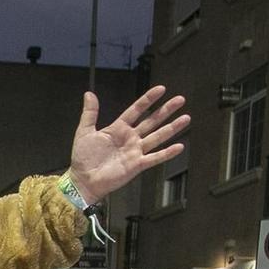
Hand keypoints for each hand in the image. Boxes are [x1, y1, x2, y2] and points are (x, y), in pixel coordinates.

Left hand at [68, 85, 190, 204]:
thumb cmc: (83, 158)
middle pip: (152, 121)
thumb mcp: (84, 132)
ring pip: (157, 137)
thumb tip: (89, 93)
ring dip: (172, 128)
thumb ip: (90, 113)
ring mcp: (135, 151)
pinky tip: (179, 146)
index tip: (161, 89)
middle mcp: (130, 138)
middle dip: (166, 110)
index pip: (137, 110)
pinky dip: (167, 153)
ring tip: (186, 118)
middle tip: (180, 100)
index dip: (148, 99)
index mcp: (118, 128)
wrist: (82, 180)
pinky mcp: (136, 165)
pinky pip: (154, 158)